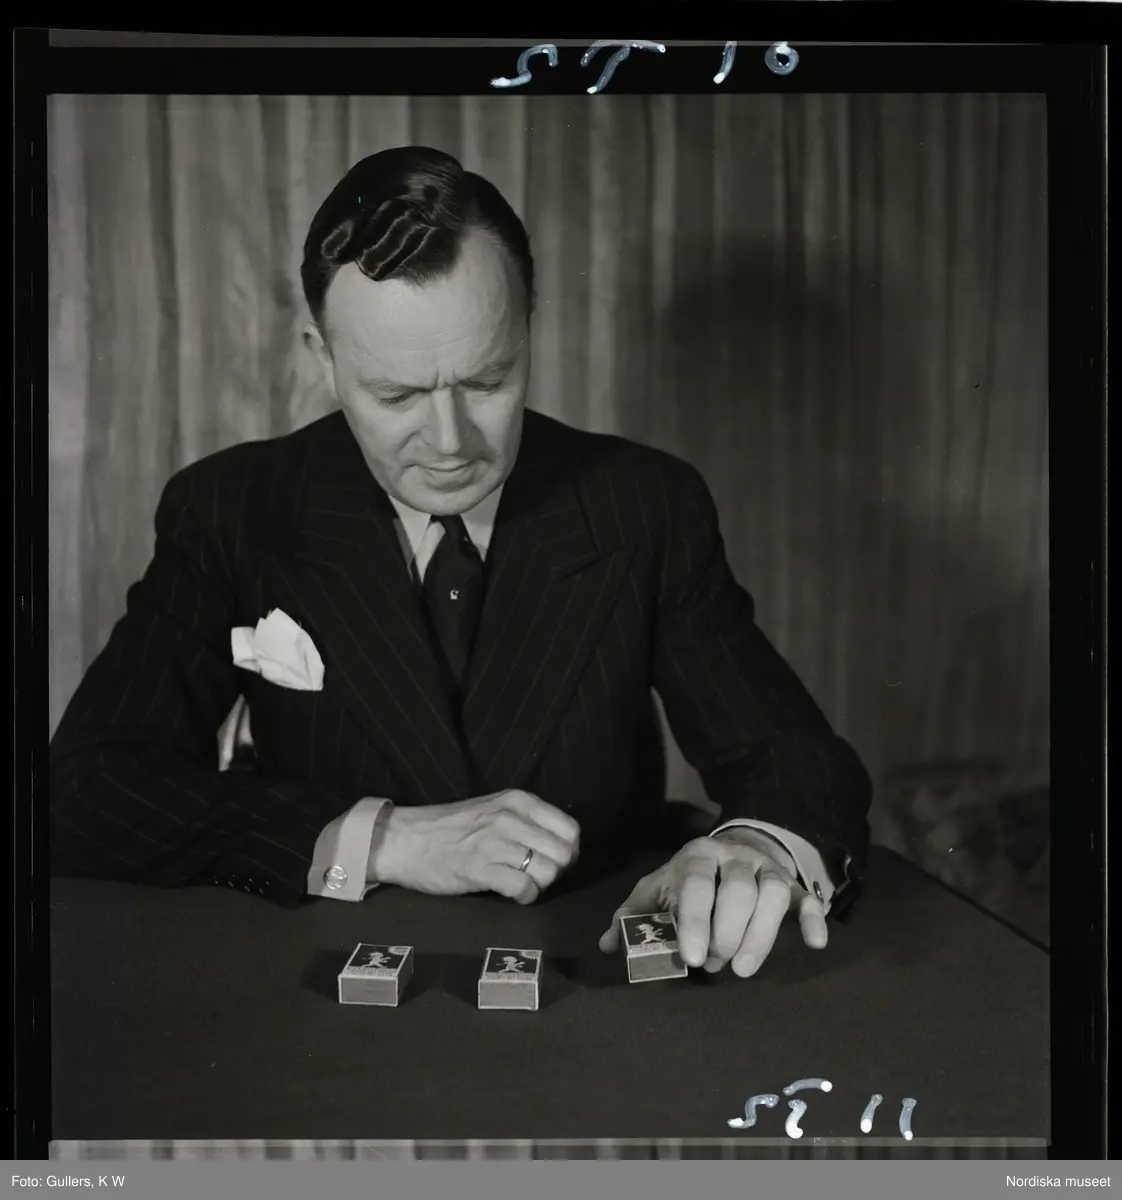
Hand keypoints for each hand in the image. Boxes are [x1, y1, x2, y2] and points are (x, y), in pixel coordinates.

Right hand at [371, 790, 580, 904]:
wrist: (406, 839)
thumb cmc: (452, 827)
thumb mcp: (495, 809)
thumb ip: (527, 820)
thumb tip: (562, 846)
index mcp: (518, 800)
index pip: (571, 829)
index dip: (567, 851)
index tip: (550, 860)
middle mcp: (511, 817)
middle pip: (563, 854)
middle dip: (556, 872)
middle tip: (536, 876)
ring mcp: (495, 842)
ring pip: (548, 871)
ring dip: (540, 885)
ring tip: (522, 884)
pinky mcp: (480, 869)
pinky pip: (524, 888)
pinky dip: (525, 897)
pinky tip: (513, 895)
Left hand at [598, 830, 826, 975]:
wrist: (731, 851)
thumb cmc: (686, 881)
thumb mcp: (656, 890)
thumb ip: (633, 916)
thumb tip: (608, 945)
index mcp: (696, 856)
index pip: (697, 884)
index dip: (695, 921)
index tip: (693, 958)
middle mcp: (734, 857)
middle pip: (738, 889)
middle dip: (728, 932)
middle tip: (716, 966)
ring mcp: (766, 869)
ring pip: (774, 893)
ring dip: (761, 934)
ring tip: (743, 968)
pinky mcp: (793, 885)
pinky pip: (807, 899)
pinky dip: (814, 920)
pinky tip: (815, 944)